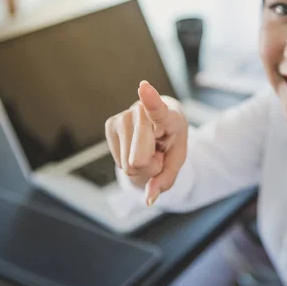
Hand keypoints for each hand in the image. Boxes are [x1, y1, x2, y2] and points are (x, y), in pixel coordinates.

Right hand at [105, 81, 187, 204]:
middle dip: (150, 166)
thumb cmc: (171, 141)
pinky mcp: (110, 124)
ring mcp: (123, 116)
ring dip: (138, 164)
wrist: (159, 124)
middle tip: (156, 153)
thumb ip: (166, 179)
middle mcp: (142, 111)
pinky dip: (127, 161)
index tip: (143, 87)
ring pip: (128, 164)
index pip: (157, 109)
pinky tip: (134, 147)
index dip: (150, 100)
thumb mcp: (177, 160)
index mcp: (168, 115)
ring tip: (146, 148)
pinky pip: (119, 162)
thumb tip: (149, 199)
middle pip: (140, 160)